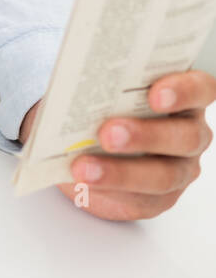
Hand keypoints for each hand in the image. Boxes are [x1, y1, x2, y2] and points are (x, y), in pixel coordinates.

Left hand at [19, 70, 215, 219]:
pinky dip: (109, 190)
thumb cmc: (106, 105)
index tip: (154, 95)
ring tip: (84, 167)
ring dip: (121, 172)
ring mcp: (180, 168)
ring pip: (163, 175)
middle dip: (145, 135)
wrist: (94, 146)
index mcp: (184, 95)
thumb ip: (105, 81)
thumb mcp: (107, 87)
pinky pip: (141, 199)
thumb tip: (77, 78)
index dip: (183, 91)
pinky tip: (84, 182)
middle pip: (184, 136)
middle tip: (108, 133)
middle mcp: (190, 132)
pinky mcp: (159, 198)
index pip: (200, 89)